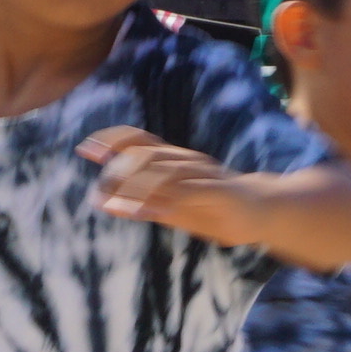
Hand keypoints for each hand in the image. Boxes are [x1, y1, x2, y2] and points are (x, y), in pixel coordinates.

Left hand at [79, 127, 261, 246]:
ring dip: (135, 182)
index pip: (142, 143)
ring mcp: (205, 176)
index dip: (114, 141)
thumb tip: (109, 203)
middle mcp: (189, 163)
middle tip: (92, 163)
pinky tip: (144, 210)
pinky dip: (165, 200)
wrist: (264, 208)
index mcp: (178, 162)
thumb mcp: (177, 207)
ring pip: (166, 172)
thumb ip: (146, 203)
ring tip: (110, 193)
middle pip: (149, 154)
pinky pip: (188, 194)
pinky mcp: (219, 193)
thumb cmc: (217, 208)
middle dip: (118, 157)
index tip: (86, 147)